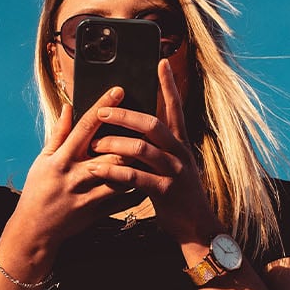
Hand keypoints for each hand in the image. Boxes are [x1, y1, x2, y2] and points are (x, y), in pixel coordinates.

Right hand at [0, 86, 149, 278]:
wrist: (35, 229)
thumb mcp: (42, 160)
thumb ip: (58, 134)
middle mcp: (76, 176)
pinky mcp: (97, 212)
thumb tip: (67, 107)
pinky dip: (138, 189)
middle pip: (111, 152)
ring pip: (121, 177)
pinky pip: (124, 200)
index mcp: (62, 159)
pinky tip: (148, 178)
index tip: (119, 91)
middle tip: (150, 124)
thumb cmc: (38, 190)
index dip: (104, 107)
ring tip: (153, 150)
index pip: (86, 127)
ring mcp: (88, 196)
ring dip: (138, 164)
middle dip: (131, 138)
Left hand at [81, 59, 219, 242]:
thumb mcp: (173, 165)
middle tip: (101, 111)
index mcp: (180, 143)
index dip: (169, 85)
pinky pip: (135, 178)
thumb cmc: (177, 194)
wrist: (196, 227)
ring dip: (114, 143)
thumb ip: (158, 147)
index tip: (161, 62)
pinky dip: (114, 172)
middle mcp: (180, 153)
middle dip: (124, 115)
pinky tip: (97, 169)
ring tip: (92, 144)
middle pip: (152, 124)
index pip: (175, 108)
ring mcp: (174, 172)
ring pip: (142, 149)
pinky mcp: (166, 191)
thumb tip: (137, 129)